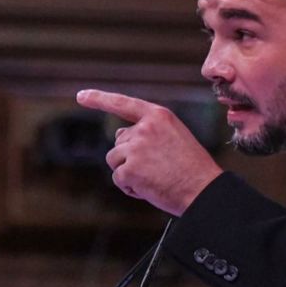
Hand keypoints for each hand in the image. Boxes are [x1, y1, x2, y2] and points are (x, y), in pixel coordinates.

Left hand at [76, 89, 222, 216]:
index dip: (99, 99)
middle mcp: (144, 128)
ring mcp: (135, 148)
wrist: (203, 190)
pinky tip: (149, 188)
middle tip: (156, 168)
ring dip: (127, 172)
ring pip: (114, 160)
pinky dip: (130, 187)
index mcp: (158, 116)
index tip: (82, 96)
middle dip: (129, 156)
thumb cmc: (192, 167)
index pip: (123, 103)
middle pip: (119, 141)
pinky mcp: (129, 169)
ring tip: (153, 178)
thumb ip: (148, 132)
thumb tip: (119, 135)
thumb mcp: (175, 136)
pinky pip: (118, 178)